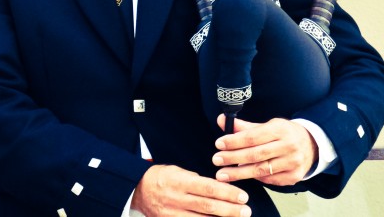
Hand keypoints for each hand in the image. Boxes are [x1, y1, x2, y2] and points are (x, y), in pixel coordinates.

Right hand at [131, 164, 250, 215]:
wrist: (138, 190)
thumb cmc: (161, 177)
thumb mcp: (178, 171)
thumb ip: (197, 179)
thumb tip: (220, 186)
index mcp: (181, 182)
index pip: (209, 188)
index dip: (227, 193)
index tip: (243, 196)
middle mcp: (177, 199)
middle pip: (208, 206)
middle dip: (230, 209)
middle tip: (246, 210)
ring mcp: (173, 214)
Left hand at [212, 115, 317, 185]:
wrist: (312, 145)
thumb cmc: (285, 134)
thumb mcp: (268, 125)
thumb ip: (244, 126)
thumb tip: (222, 120)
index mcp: (281, 129)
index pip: (253, 136)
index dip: (234, 141)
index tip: (219, 144)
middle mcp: (288, 146)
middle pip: (255, 155)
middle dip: (232, 158)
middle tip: (216, 160)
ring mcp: (292, 163)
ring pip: (260, 170)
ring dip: (239, 173)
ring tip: (222, 174)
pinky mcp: (293, 176)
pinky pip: (269, 180)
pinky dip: (255, 178)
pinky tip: (243, 176)